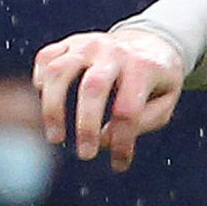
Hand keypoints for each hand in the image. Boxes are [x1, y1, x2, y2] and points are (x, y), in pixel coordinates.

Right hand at [35, 29, 185, 172]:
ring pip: (59, 71)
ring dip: (52, 108)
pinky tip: (46, 102)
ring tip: (55, 138)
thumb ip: (142, 122)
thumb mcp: (165, 102)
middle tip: (86, 155)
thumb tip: (103, 140)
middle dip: (86, 126)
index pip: (128, 110)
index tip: (119, 164)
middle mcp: (113, 51)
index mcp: (143, 67)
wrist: (149, 41)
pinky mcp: (70, 42)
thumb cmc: (155, 82)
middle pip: (92, 87)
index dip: (122, 141)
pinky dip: (40, 81)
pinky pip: (46, 58)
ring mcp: (88, 44)